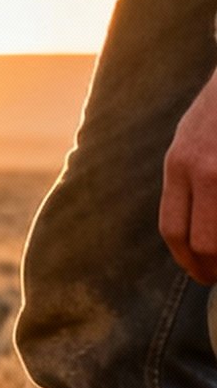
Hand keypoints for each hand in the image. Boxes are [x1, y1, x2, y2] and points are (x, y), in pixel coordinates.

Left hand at [161, 62, 216, 281]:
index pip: (174, 229)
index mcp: (179, 165)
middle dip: (213, 267)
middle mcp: (205, 171)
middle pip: (205, 242)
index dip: (187, 261)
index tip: (201, 274)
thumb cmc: (216, 113)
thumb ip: (187, 182)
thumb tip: (191, 233)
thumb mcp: (188, 144)